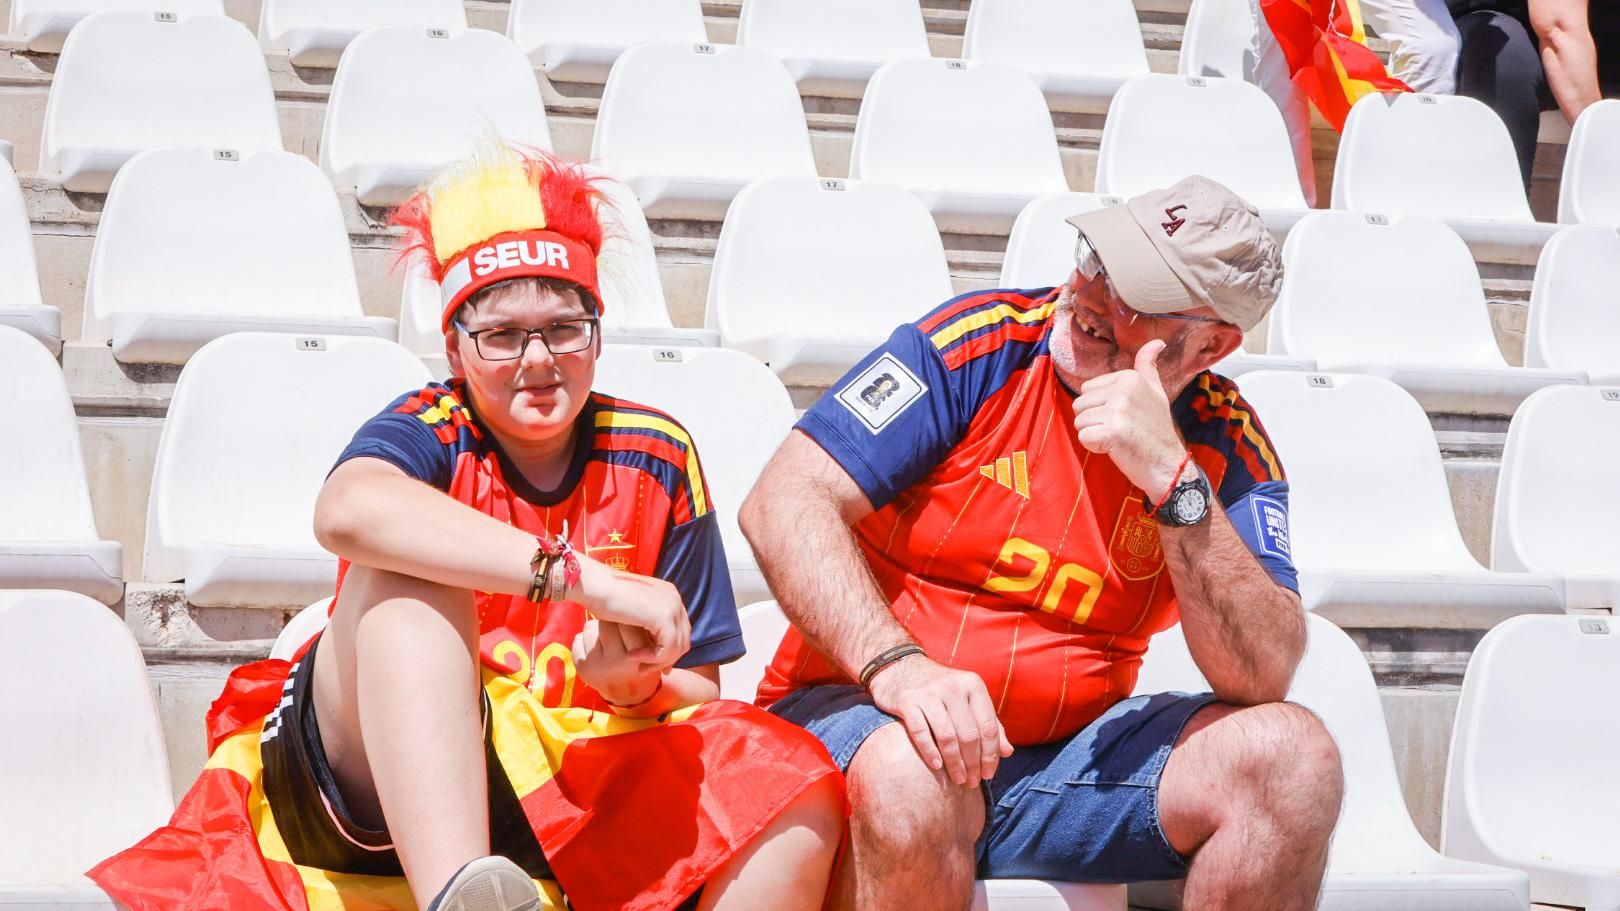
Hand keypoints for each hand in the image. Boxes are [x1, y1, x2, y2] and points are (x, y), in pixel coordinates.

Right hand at [570, 556, 690, 669]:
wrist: (596, 586)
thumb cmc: (605, 599)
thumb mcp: (633, 613)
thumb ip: (647, 626)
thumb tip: (656, 647)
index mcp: (670, 595)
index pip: (680, 630)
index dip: (668, 652)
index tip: (651, 665)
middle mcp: (675, 599)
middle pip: (682, 640)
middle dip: (665, 660)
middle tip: (643, 670)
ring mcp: (672, 607)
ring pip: (676, 647)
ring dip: (655, 662)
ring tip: (636, 666)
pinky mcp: (664, 617)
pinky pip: (667, 649)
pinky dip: (651, 658)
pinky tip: (631, 656)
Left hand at [572, 619, 664, 706]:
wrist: (627, 692)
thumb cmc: (641, 660)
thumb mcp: (650, 646)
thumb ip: (645, 626)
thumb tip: (629, 598)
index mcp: (637, 654)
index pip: (625, 621)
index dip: (624, 615)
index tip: (627, 618)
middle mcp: (617, 661)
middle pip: (606, 622)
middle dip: (610, 620)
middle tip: (616, 627)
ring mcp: (597, 665)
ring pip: (590, 627)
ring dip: (596, 628)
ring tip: (606, 640)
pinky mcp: (582, 668)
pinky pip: (578, 639)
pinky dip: (585, 639)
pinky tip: (595, 649)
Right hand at [867, 654, 1013, 785]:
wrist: (900, 667)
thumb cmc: (939, 689)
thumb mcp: (967, 699)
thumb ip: (987, 723)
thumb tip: (1008, 752)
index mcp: (973, 685)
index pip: (989, 727)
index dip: (991, 755)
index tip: (988, 774)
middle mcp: (953, 686)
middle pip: (969, 735)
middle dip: (973, 763)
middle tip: (971, 781)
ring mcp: (929, 693)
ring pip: (947, 736)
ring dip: (954, 763)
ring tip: (957, 779)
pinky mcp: (907, 700)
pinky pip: (921, 732)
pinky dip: (930, 752)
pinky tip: (937, 766)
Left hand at [1072, 339, 1186, 496]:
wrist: (1167, 464)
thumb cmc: (1157, 430)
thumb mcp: (1155, 392)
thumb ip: (1148, 367)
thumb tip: (1157, 342)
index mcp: (1129, 378)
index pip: (1087, 389)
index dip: (1100, 407)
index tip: (1123, 416)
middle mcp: (1124, 390)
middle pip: (1080, 405)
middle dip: (1094, 421)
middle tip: (1120, 429)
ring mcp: (1118, 410)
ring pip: (1080, 422)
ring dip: (1095, 434)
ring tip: (1118, 438)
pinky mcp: (1112, 431)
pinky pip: (1084, 438)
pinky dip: (1095, 447)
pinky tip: (1115, 448)